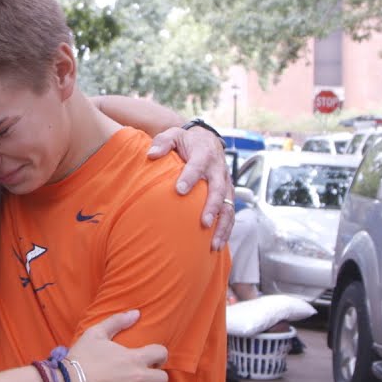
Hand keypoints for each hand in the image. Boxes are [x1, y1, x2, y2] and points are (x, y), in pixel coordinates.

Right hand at [66, 309, 168, 381]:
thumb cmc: (80, 358)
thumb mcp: (95, 333)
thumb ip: (117, 321)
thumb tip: (136, 313)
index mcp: (134, 358)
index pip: (162, 353)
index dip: (159, 356)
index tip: (150, 360)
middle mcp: (138, 378)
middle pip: (164, 379)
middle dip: (156, 378)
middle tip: (143, 379)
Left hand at [147, 126, 235, 249]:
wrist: (207, 140)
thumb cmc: (186, 141)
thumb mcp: (173, 135)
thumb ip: (162, 143)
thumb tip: (151, 154)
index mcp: (204, 154)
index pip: (197, 166)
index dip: (190, 177)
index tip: (179, 190)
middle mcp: (218, 170)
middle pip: (218, 190)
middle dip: (212, 207)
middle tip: (203, 223)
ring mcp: (225, 184)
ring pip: (228, 206)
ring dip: (222, 225)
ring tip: (213, 244)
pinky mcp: (227, 194)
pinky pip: (230, 214)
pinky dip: (226, 230)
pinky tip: (216, 245)